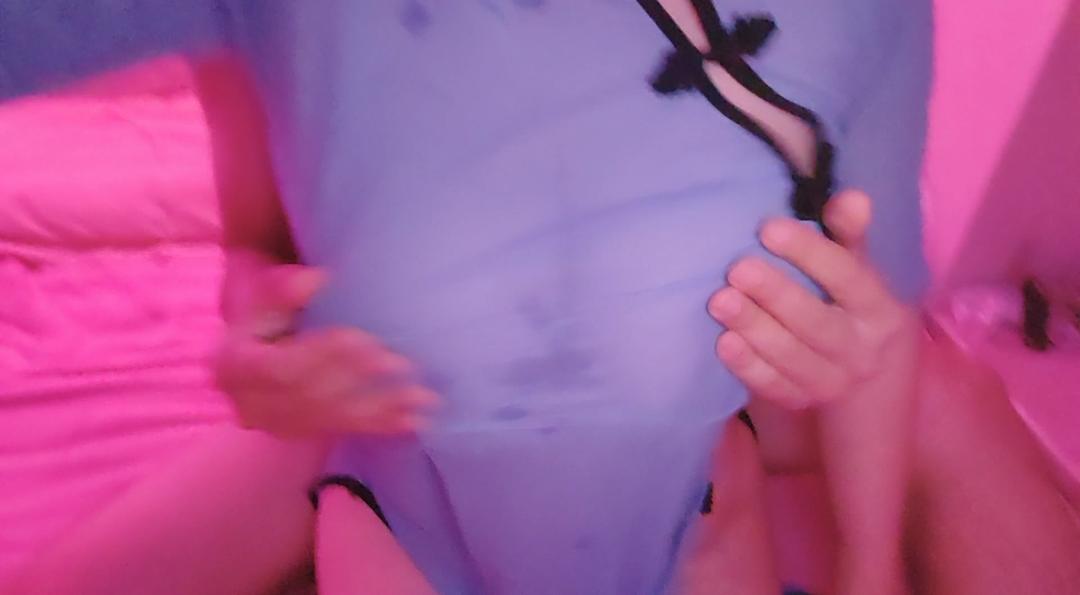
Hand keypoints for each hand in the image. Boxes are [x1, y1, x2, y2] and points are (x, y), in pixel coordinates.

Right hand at [213, 252, 438, 437]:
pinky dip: (384, 425)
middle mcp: (251, 405)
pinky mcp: (305, 433)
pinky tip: (416, 421)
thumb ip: (281, 289)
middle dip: (359, 380)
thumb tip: (314, 280)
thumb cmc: (264, 308)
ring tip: (423, 397)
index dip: (324, 356)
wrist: (253, 342)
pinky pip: (347, 429)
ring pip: (333, 418)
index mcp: (233, 368)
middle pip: (310, 396)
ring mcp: (279, 425)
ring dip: (381, 408)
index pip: (282, 368)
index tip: (365, 339)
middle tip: (403, 364)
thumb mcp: (261, 292)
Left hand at [707, 190, 920, 408]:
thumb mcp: (858, 266)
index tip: (767, 228)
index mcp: (879, 308)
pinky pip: (774, 387)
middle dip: (775, 294)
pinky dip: (748, 367)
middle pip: (816, 322)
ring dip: (754, 328)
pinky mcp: (802, 399)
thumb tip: (853, 198)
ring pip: (792, 357)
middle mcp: (862, 349)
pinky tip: (723, 342)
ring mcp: (833, 380)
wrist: (863, 365)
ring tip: (719, 301)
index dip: (808, 252)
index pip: (847, 277)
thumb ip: (849, 233)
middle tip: (737, 269)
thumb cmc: (849, 299)